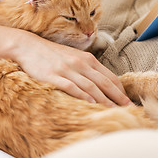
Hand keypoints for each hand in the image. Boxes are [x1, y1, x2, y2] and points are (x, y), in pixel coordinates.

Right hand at [0, 23, 131, 106]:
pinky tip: (90, 104)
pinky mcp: (54, 76)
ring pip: (90, 86)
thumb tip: (100, 83)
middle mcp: (80, 63)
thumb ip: (87, 68)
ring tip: (114, 111)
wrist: (28, 46)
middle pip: (104, 82)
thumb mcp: (73, 57)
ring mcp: (67, 69)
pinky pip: (71, 87)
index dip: (120, 90)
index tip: (129, 101)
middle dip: (118, 96)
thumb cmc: (52, 54)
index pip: (109, 76)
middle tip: (129, 109)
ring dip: (104, 99)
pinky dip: (82, 95)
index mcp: (87, 59)